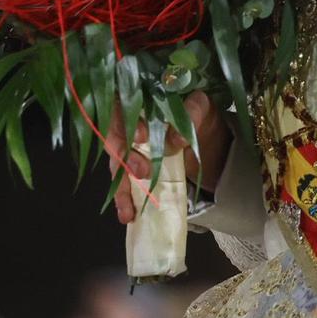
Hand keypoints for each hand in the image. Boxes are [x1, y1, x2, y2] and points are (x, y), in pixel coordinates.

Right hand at [104, 90, 225, 223]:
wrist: (204, 132)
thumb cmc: (196, 111)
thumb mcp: (200, 106)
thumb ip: (191, 113)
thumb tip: (175, 139)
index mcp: (138, 102)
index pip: (119, 108)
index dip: (123, 123)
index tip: (140, 137)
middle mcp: (127, 126)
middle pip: (112, 140)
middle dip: (123, 158)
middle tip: (141, 170)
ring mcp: (129, 150)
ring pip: (115, 168)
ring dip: (121, 188)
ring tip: (129, 207)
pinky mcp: (134, 171)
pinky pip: (124, 186)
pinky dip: (124, 201)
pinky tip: (128, 215)